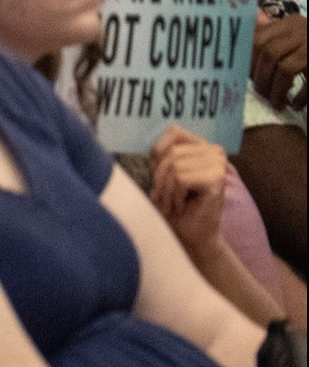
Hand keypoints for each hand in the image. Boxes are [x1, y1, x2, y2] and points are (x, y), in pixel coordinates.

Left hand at [148, 125, 228, 254]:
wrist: (192, 235)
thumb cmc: (176, 204)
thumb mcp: (163, 174)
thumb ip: (161, 154)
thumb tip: (148, 145)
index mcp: (202, 146)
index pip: (173, 131)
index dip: (158, 150)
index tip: (157, 172)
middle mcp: (214, 151)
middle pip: (170, 153)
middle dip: (160, 178)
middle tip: (164, 197)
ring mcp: (218, 164)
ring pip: (174, 166)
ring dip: (166, 190)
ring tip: (172, 203)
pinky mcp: (217, 179)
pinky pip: (181, 179)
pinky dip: (174, 196)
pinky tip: (182, 206)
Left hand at [253, 14, 306, 110]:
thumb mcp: (294, 36)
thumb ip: (271, 36)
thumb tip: (242, 42)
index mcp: (291, 23)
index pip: (258, 38)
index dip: (249, 61)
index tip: (247, 77)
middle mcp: (304, 31)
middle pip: (269, 53)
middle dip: (261, 77)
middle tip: (261, 93)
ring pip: (285, 69)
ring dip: (276, 90)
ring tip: (276, 103)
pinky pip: (308, 83)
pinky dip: (300, 97)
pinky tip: (296, 105)